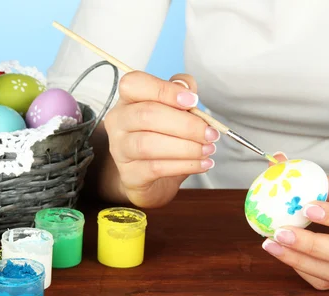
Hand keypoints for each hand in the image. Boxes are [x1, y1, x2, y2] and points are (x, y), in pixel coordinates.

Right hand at [103, 71, 219, 207]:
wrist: (151, 179)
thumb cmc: (163, 137)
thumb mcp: (174, 111)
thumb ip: (181, 94)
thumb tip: (188, 90)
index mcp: (128, 99)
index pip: (135, 83)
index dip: (165, 90)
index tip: (193, 101)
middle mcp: (118, 121)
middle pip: (146, 114)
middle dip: (185, 124)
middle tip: (210, 133)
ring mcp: (119, 149)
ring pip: (149, 144)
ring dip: (185, 147)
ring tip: (207, 149)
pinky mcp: (128, 174)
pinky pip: (155, 168)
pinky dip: (183, 165)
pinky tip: (201, 164)